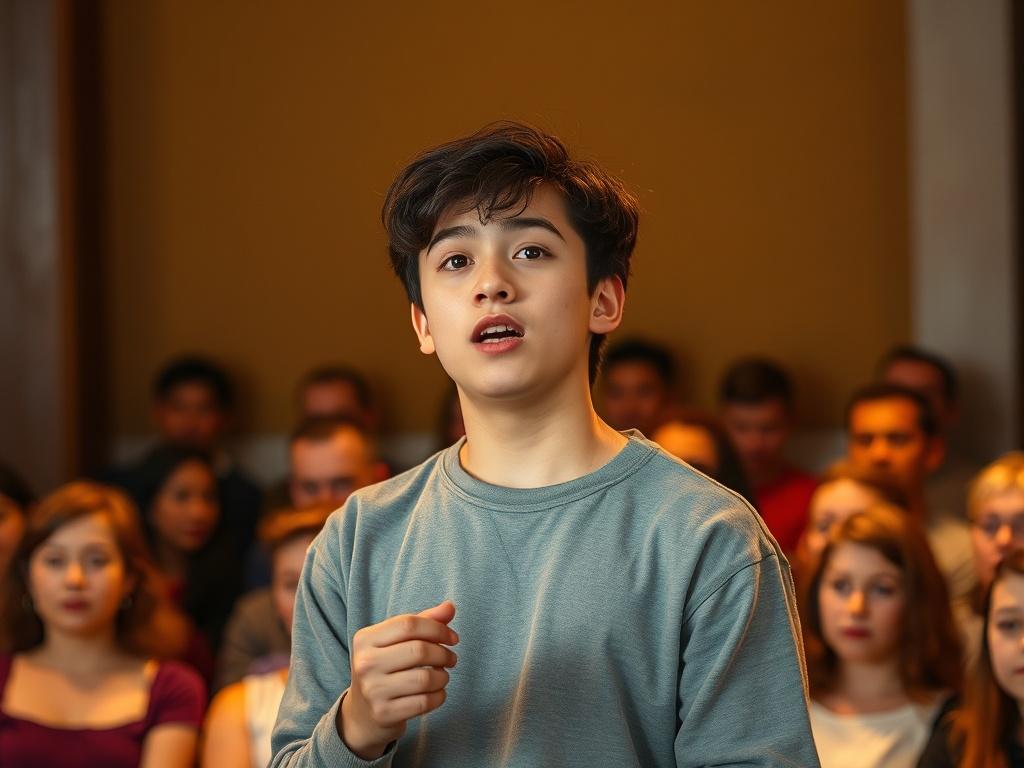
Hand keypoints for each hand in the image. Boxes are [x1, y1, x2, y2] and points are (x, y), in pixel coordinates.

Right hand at [338, 600, 458, 758]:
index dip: (438, 628)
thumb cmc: (385, 668)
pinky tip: (437, 692)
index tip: (452, 637)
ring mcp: (373, 690)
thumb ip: (423, 621)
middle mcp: (365, 663)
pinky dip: (439, 696)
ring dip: (443, 676)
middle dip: (444, 654)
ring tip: (442, 676)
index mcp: (365, 639)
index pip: (409, 624)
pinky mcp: (384, 713)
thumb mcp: (395, 641)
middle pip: (419, 650)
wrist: (362, 713)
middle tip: (451, 658)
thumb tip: (450, 607)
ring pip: (425, 678)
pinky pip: (424, 702)